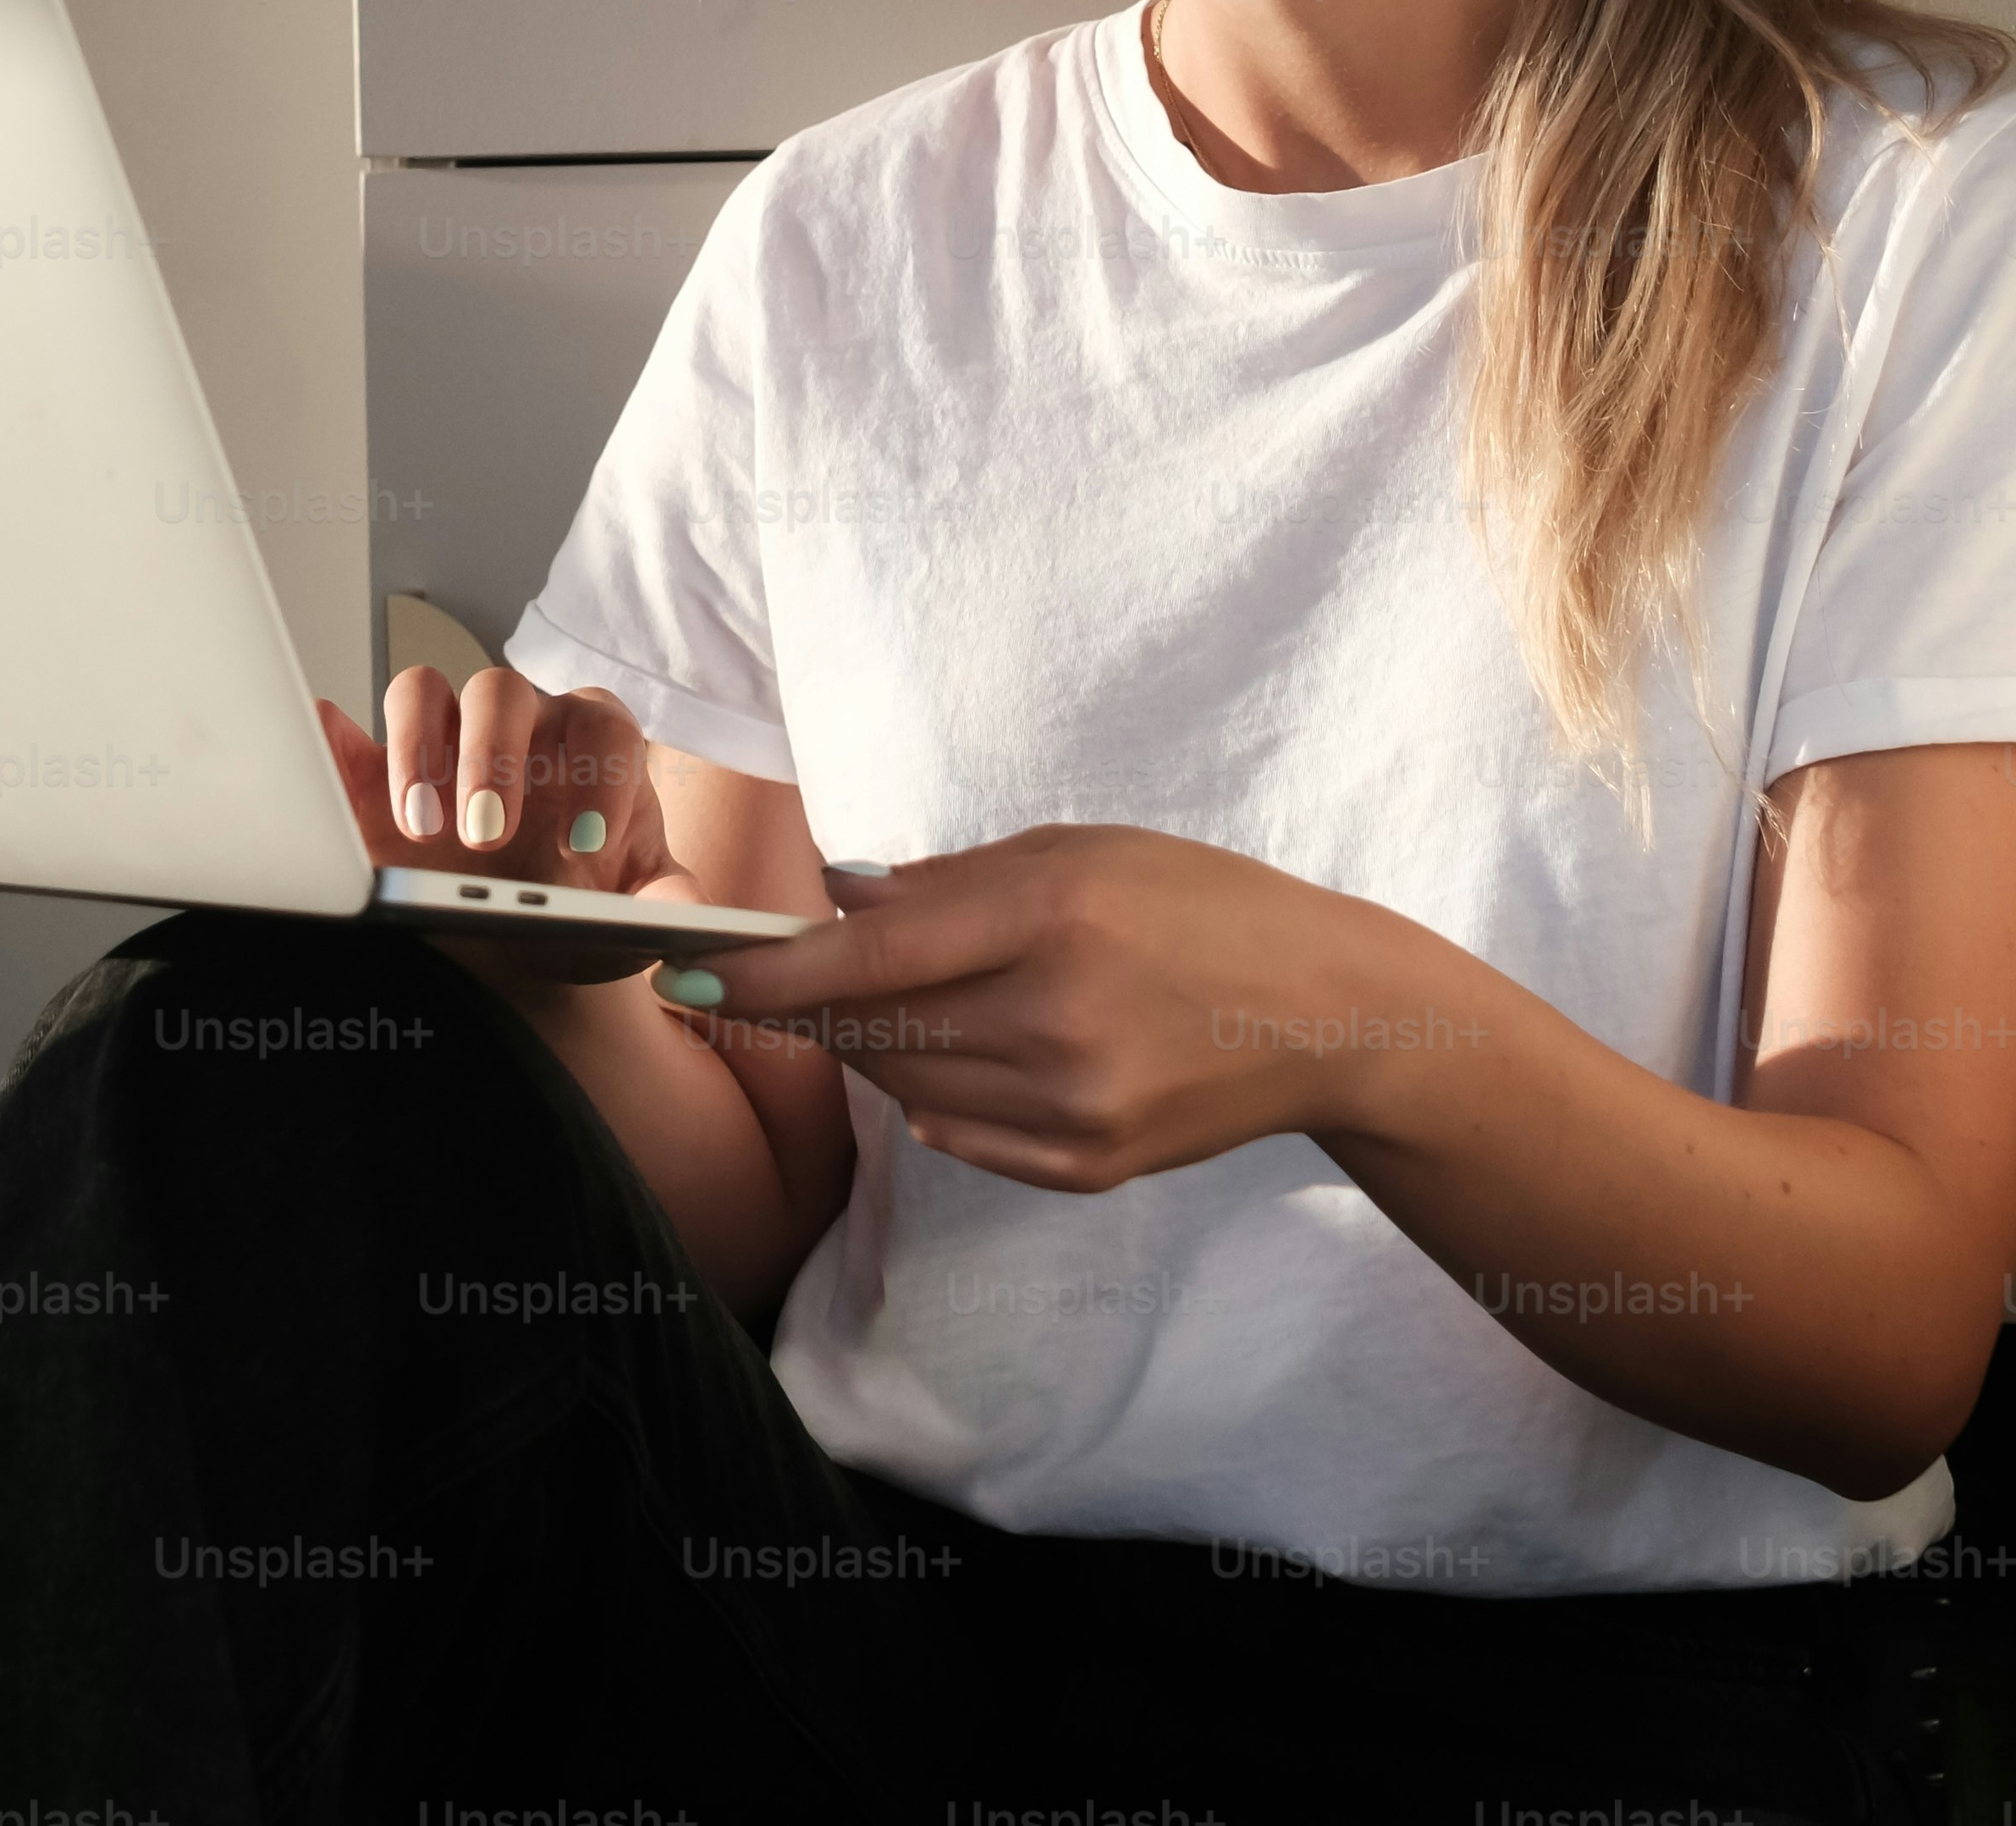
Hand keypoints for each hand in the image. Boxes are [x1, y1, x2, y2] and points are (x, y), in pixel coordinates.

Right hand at [313, 668, 685, 988]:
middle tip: (486, 837)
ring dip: (415, 749)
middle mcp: (519, 724)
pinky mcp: (379, 772)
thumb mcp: (636, 914)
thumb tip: (701, 927)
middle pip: (500, 691)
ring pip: (422, 692)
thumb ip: (674, 912)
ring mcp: (443, 741)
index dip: (598, 778)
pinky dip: (333, 738)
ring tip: (420, 826)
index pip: (602, 725)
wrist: (523, 938)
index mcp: (593, 741)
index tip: (586, 849)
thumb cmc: (583, 908)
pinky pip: (349, 733)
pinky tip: (326, 755)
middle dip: (491, 757)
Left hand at [673, 824, 1428, 1192]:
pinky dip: (935, 1097)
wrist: (1332, 1016)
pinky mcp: (1089, 1166)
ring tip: (894, 1007)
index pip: (868, 956)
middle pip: (872, 1031)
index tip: (682, 969)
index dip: (764, 969)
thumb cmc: (1208, 907)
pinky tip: (965, 1057)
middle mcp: (1057, 1018)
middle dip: (804, 1007)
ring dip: (872, 1047)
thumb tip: (839, 902)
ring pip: (906, 1088)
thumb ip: (955, 879)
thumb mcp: (1087, 850)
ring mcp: (1075, 1106)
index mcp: (1053, 916)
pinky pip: (961, 1136)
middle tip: (763, 978)